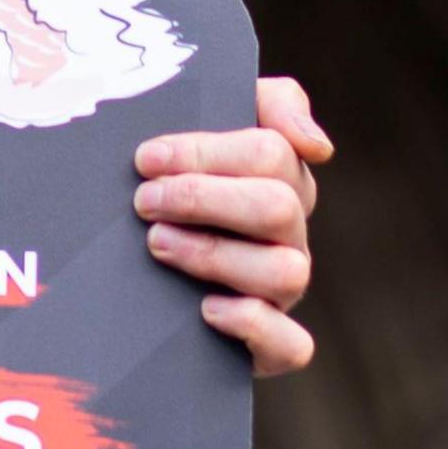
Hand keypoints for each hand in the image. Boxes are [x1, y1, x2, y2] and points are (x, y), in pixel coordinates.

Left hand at [135, 75, 331, 376]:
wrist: (131, 275)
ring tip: (157, 244)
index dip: (205, 152)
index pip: (271, 150)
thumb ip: (269, 104)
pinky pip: (292, 344)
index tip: (146, 158)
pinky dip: (253, 325)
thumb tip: (316, 143)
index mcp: (281, 177)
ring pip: (286, 272)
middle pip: (277, 207)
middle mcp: (289, 233)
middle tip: (144, 201)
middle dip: (203, 198)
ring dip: (215, 255)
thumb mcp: (200, 125)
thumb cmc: (167, 184)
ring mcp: (283, 289)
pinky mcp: (272, 345)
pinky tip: (206, 309)